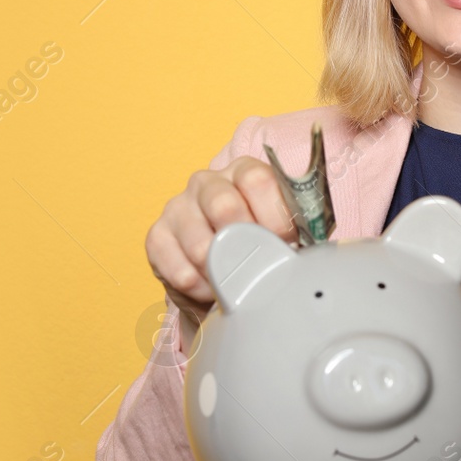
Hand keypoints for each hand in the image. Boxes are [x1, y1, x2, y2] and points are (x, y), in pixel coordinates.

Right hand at [145, 155, 298, 312]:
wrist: (217, 272)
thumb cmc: (254, 245)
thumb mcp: (279, 233)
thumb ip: (292, 232)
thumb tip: (304, 253)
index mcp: (243, 172)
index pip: (257, 180)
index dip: (275, 216)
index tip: (285, 241)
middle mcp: (207, 182)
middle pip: (223, 206)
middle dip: (246, 244)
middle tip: (258, 265)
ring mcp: (178, 207)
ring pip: (201, 245)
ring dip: (223, 274)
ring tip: (235, 283)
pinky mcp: (157, 237)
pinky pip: (180, 270)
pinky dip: (201, 289)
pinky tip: (210, 289)